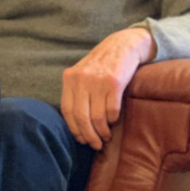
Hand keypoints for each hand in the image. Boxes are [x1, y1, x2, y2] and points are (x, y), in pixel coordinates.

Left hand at [61, 28, 155, 149]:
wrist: (121, 46)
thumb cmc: (100, 65)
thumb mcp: (81, 74)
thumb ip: (75, 93)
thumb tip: (76, 126)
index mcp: (69, 78)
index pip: (67, 111)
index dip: (74, 129)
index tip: (81, 139)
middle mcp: (81, 79)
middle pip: (81, 117)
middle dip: (89, 136)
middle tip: (95, 144)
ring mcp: (97, 80)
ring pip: (98, 117)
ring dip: (102, 132)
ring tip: (106, 136)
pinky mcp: (114, 82)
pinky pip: (112, 111)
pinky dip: (113, 120)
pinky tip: (113, 121)